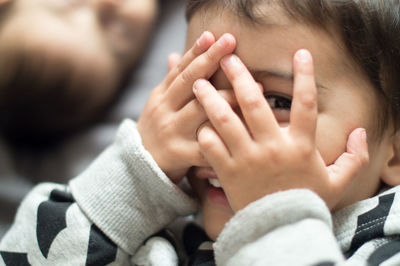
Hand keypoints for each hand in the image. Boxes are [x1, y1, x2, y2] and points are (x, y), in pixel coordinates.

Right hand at [137, 32, 237, 182]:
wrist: (140, 165)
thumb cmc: (158, 128)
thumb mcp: (159, 103)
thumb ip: (171, 81)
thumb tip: (174, 54)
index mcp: (161, 96)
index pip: (180, 70)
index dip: (196, 51)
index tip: (213, 35)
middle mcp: (164, 110)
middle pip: (189, 83)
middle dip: (210, 60)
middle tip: (231, 43)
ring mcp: (171, 132)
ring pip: (200, 110)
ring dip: (227, 97)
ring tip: (254, 86)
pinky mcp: (180, 154)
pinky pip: (206, 145)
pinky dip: (225, 137)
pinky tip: (246, 128)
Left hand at [193, 49, 368, 210]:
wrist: (279, 230)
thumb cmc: (306, 202)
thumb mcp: (336, 182)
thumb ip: (353, 158)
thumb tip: (362, 133)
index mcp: (300, 146)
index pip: (305, 104)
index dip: (305, 76)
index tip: (300, 53)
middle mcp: (272, 148)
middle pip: (254, 103)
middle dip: (240, 76)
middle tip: (228, 58)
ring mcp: (248, 159)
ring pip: (225, 121)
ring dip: (211, 99)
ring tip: (199, 83)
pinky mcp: (228, 172)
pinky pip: (210, 147)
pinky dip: (204, 133)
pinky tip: (199, 125)